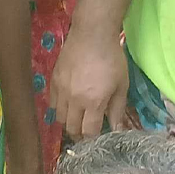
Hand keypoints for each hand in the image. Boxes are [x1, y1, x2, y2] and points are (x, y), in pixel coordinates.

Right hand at [50, 28, 129, 142]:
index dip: (93, 138)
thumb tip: (116, 129)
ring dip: (68, 121)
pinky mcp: (53, 81)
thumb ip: (117, 110)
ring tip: (77, 118)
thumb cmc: (112, 60)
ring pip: (59, 117)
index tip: (98, 137)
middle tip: (87, 131)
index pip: (88, 131)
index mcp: (93, 102)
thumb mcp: (121, 86)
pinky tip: (69, 104)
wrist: (92, 35)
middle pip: (71, 128)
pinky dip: (60, 108)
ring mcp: (61, 90)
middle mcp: (74, 100)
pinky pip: (52, 103)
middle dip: (80, 133)